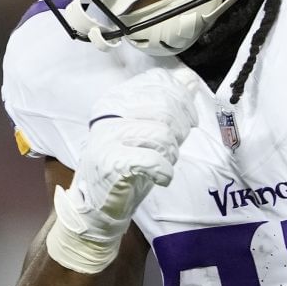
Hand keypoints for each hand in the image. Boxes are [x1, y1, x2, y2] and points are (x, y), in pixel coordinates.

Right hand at [46, 68, 200, 272]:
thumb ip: (167, 105)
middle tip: (173, 147)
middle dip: (180, 128)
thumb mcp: (148, 132)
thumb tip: (189, 79)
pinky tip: (160, 178)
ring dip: (171, 154)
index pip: (157, 82)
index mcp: (115, 100)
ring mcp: (108, 136)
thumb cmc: (126, 167)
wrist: (97, 206)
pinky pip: (154, 160)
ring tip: (161, 164)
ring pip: (163, 133)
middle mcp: (109, 114)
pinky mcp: (112, 162)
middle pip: (164, 105)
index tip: (186, 120)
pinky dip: (164, 172)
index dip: (181, 99)